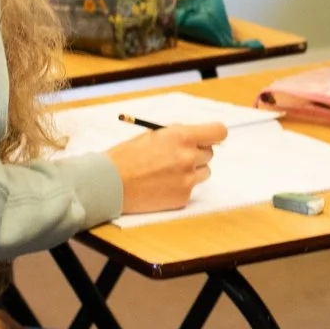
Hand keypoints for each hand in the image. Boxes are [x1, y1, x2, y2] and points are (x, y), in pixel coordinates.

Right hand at [105, 123, 223, 212]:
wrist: (111, 183)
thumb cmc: (128, 156)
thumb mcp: (154, 135)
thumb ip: (178, 135)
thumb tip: (199, 136)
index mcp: (182, 136)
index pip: (218, 132)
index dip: (214, 135)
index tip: (209, 138)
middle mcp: (189, 157)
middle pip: (210, 153)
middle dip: (196, 153)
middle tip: (176, 156)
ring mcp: (187, 179)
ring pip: (204, 172)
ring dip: (192, 170)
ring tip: (168, 171)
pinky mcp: (183, 197)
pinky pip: (191, 188)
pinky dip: (180, 186)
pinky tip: (161, 184)